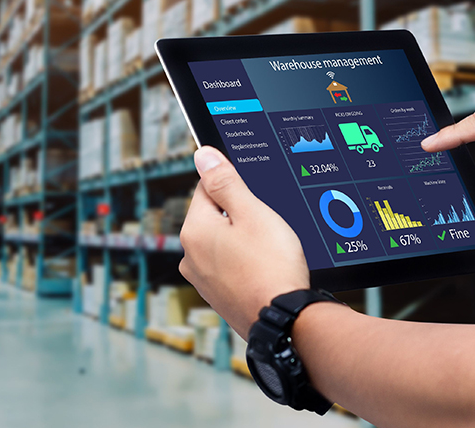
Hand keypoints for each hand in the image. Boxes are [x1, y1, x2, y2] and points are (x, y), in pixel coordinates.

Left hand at [179, 146, 309, 337]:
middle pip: (214, 216)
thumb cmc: (272, 265)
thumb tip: (202, 155)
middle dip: (239, 215)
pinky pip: (230, 267)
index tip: (256, 197)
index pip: (206, 188)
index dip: (235, 186)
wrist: (285, 320)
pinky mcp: (218, 297)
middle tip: (268, 226)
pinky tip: (265, 268)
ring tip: (269, 250)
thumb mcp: (252, 213)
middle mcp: (190, 256)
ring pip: (223, 243)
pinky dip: (245, 263)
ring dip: (244, 240)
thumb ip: (225, 181)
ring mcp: (203, 280)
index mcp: (194, 230)